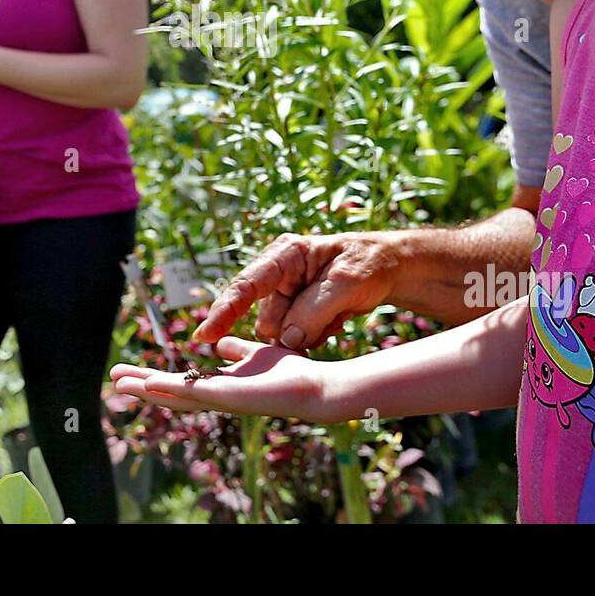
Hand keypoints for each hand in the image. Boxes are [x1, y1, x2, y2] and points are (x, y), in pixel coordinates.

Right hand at [110, 336, 342, 423]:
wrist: (315, 386)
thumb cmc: (289, 373)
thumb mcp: (254, 354)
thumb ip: (236, 351)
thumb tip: (217, 344)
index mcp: (219, 386)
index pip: (179, 384)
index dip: (154, 379)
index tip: (131, 373)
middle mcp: (215, 396)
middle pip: (170, 393)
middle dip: (141, 387)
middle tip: (112, 380)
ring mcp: (221, 400)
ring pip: (175, 397)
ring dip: (147, 390)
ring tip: (120, 384)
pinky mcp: (231, 397)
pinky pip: (195, 393)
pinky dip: (171, 390)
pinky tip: (150, 384)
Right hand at [193, 231, 407, 350]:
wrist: (391, 269)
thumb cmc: (369, 264)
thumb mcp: (347, 283)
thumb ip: (313, 311)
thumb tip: (285, 341)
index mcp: (284, 255)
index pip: (246, 285)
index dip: (223, 312)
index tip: (203, 337)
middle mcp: (277, 275)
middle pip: (264, 318)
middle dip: (290, 329)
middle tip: (326, 320)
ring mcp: (286, 296)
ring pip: (279, 334)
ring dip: (307, 334)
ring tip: (337, 314)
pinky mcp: (296, 314)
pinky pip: (294, 339)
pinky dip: (315, 336)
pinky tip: (336, 320)